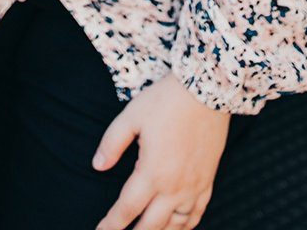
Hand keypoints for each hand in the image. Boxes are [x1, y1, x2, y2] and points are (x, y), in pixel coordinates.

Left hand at [91, 71, 230, 229]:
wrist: (208, 90)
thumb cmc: (167, 101)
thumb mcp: (132, 116)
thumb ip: (112, 143)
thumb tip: (97, 166)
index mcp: (152, 172)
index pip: (127, 209)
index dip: (111, 225)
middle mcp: (174, 187)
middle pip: (151, 225)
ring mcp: (194, 186)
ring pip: (176, 226)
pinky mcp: (208, 179)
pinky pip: (197, 214)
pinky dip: (186, 226)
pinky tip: (177, 227)